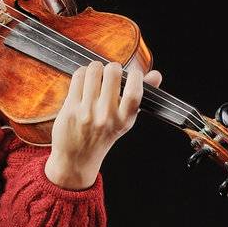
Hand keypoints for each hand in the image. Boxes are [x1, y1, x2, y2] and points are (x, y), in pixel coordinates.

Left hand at [46, 59, 162, 187]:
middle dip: (112, 68)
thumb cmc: (103, 134)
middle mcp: (107, 116)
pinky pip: (78, 77)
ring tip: (96, 76)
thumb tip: (156, 75)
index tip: (132, 74)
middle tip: (109, 74)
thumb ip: (139, 96)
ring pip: (94, 70)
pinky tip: (84, 81)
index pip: (135, 90)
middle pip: (113, 72)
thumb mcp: (124, 120)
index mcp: (125, 119)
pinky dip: (82, 73)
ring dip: (95, 68)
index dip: (135, 75)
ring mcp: (87, 112)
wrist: (77, 158)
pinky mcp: (71, 108)